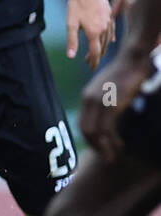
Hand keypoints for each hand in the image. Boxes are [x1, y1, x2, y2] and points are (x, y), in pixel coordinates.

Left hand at [66, 0, 114, 68]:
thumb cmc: (76, 5)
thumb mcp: (70, 24)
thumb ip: (71, 40)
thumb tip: (71, 56)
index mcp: (94, 32)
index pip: (95, 52)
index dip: (93, 62)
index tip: (91, 68)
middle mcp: (104, 29)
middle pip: (102, 47)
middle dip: (96, 56)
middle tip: (89, 62)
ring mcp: (109, 22)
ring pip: (108, 40)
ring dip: (103, 48)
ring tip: (97, 53)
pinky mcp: (110, 16)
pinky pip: (112, 31)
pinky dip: (110, 38)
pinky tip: (110, 41)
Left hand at [79, 45, 151, 159]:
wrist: (133, 59)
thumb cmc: (126, 73)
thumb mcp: (109, 89)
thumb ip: (105, 101)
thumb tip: (108, 114)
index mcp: (87, 97)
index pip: (82, 123)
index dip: (89, 139)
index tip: (98, 147)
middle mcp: (88, 100)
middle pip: (85, 130)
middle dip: (94, 146)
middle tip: (105, 156)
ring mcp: (98, 102)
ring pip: (95, 133)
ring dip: (103, 147)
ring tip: (111, 157)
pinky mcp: (110, 104)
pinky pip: (107, 129)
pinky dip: (112, 140)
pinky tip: (119, 146)